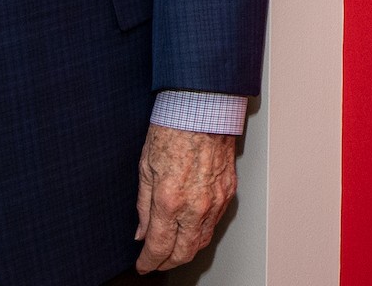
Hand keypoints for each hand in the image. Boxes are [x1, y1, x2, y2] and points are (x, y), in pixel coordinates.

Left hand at [133, 125, 236, 272]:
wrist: (204, 106)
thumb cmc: (174, 128)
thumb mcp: (145, 167)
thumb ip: (143, 205)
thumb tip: (142, 231)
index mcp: (170, 200)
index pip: (159, 247)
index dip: (149, 262)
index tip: (143, 264)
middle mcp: (196, 205)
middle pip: (184, 252)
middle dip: (168, 263)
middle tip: (157, 262)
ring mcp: (216, 199)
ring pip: (203, 240)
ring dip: (187, 250)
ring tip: (174, 249)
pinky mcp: (229, 190)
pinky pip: (215, 222)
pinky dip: (202, 231)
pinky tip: (192, 228)